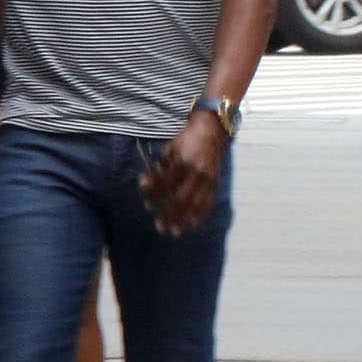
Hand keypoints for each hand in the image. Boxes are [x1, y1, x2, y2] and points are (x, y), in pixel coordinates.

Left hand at [139, 114, 225, 235]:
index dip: (156, 196)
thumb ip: (159, 167)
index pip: (165, 185)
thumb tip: (145, 184)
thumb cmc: (186, 140)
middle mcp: (196, 173)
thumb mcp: (169, 149)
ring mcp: (208, 179)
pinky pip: (209, 201)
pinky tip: (193, 224)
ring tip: (175, 232)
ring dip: (184, 219)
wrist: (212, 129)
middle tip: (159, 227)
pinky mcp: (216, 182)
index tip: (148, 206)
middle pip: (181, 199)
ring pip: (195, 204)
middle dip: (169, 215)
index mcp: (182, 163)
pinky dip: (201, 214)